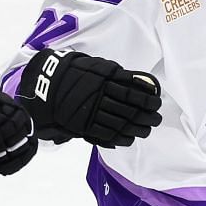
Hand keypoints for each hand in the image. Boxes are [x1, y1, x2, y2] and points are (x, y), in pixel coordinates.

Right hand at [16, 49, 160, 147]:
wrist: (48, 85)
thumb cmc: (76, 73)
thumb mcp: (98, 67)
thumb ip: (119, 74)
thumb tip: (143, 83)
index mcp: (104, 80)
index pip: (132, 92)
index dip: (147, 99)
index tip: (157, 103)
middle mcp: (99, 97)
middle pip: (129, 110)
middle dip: (147, 116)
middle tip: (157, 119)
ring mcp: (91, 112)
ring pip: (120, 124)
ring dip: (137, 128)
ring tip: (147, 129)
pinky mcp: (84, 125)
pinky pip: (106, 134)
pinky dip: (121, 138)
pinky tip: (130, 138)